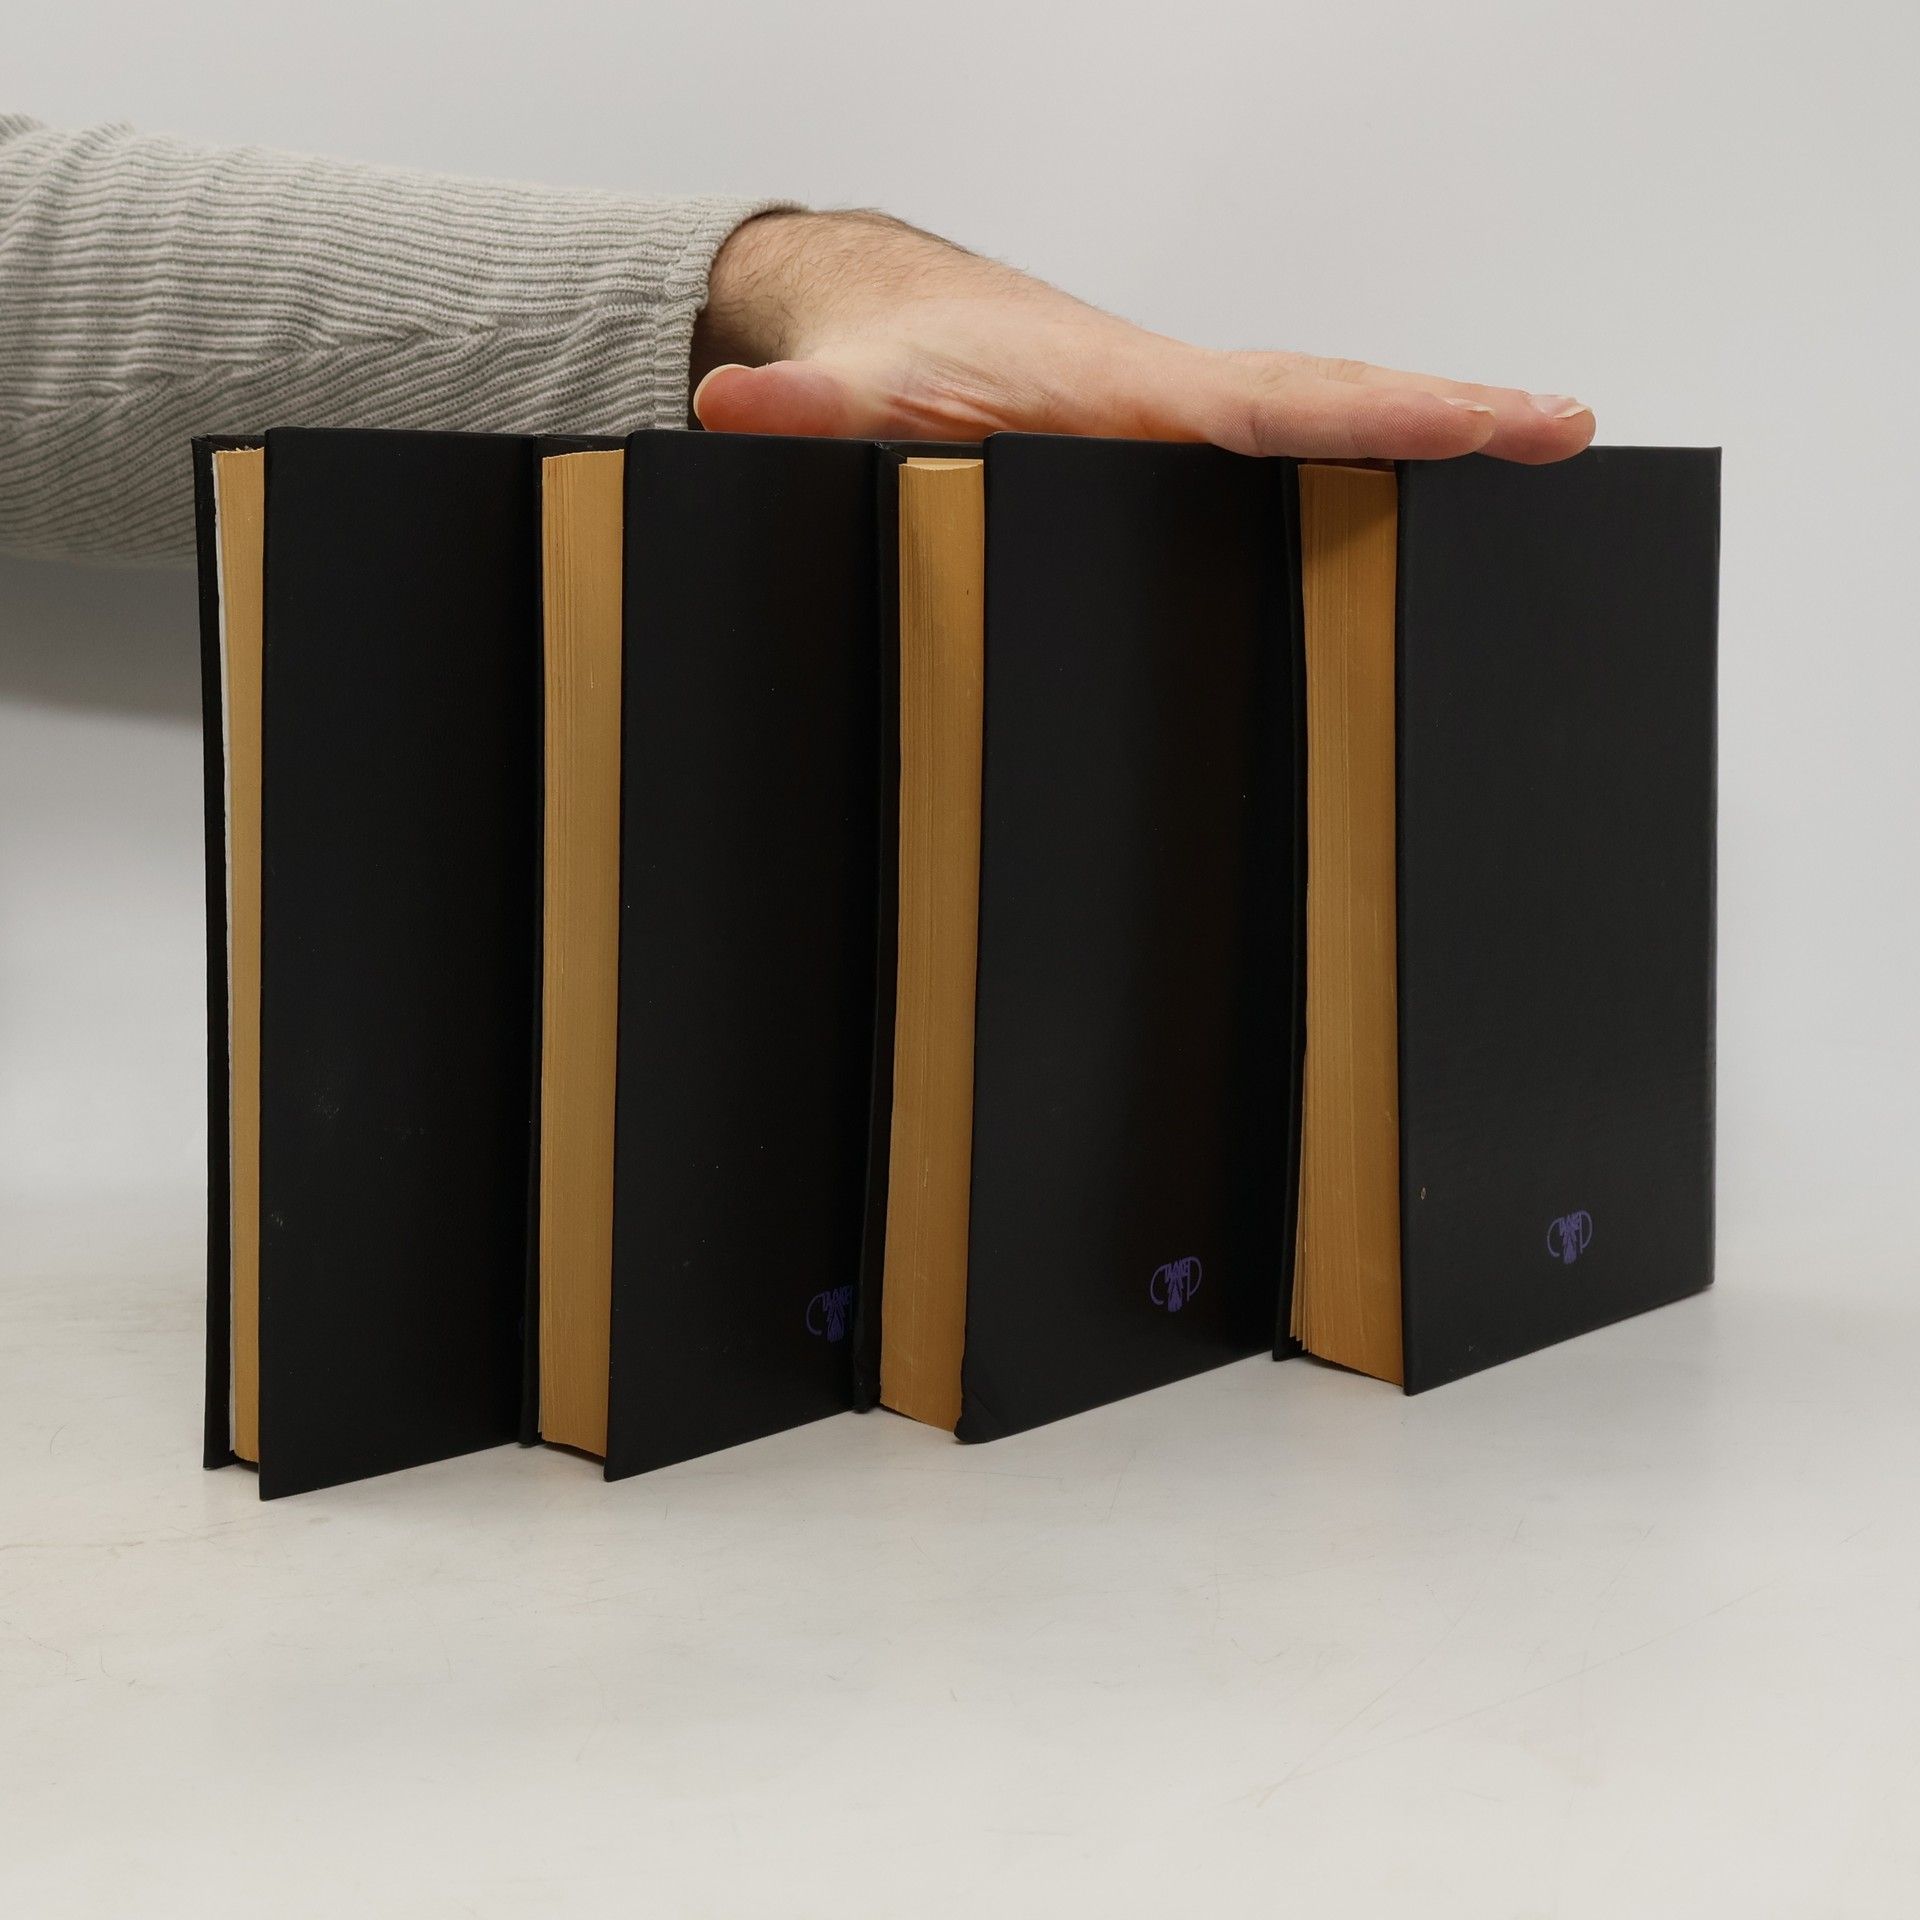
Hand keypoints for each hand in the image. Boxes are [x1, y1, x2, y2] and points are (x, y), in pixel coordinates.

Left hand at [691, 211, 1592, 462]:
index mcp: (1121, 393)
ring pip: (1326, 414)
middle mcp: (1171, 400)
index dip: (1374, 415)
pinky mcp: (1180, 443)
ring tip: (1548, 449)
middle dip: (1450, 411)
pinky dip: (1373, 447)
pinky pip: (1293, 441)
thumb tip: (739, 408)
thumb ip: (805, 417)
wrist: (898, 317)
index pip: (1267, 403)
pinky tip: (1432, 480)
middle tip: (1567, 427)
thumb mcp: (849, 397)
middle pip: (1330, 397)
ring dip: (1433, 429)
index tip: (1478, 418)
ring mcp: (1184, 421)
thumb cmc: (892, 354)